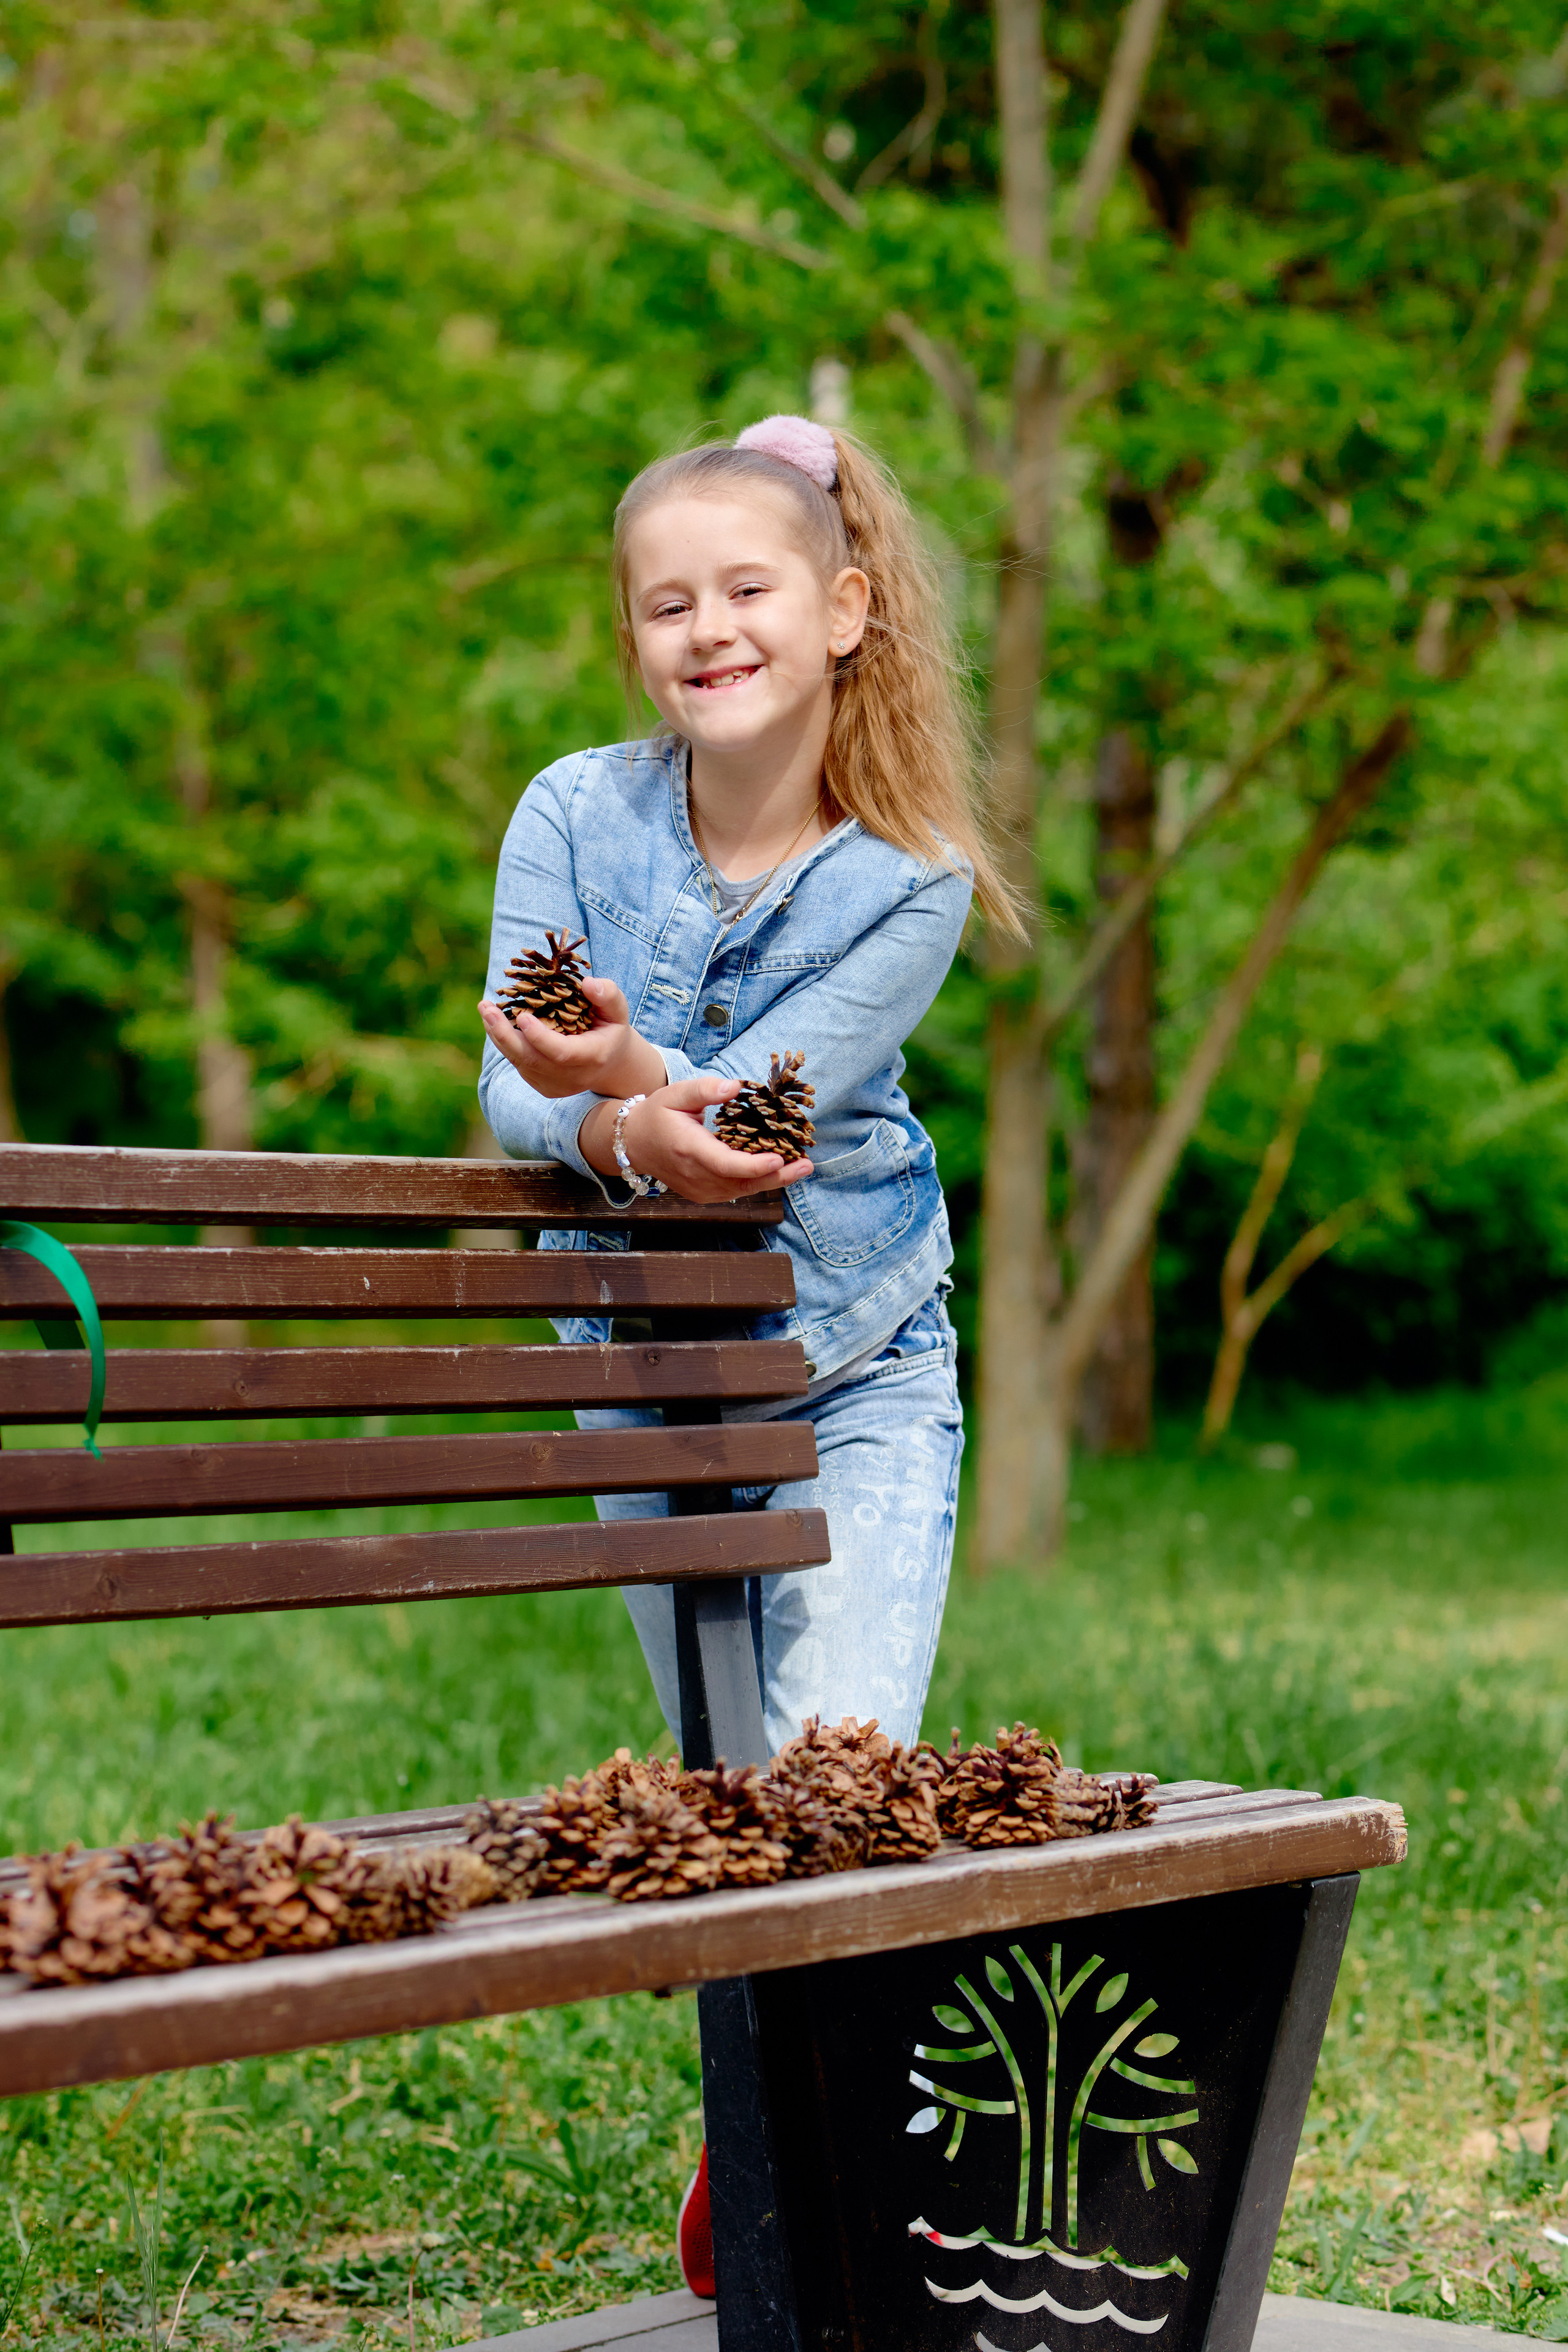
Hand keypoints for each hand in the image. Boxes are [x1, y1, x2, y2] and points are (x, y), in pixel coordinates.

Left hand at [478, 975, 663, 1101]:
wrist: (611, 1065)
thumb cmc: (611, 1030)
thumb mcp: (618, 1010)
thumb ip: (608, 995)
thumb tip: (588, 983)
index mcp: (592, 1057)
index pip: (561, 1053)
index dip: (539, 1037)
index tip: (522, 1016)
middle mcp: (571, 1077)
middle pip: (531, 1059)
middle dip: (505, 1034)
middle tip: (486, 1008)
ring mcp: (555, 1085)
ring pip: (520, 1062)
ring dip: (499, 1035)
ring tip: (485, 1009)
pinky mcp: (542, 1086)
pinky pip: (519, 1064)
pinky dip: (506, 1043)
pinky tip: (496, 1022)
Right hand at [582, 1077, 812, 1204]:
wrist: (634, 1144)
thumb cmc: (658, 1114)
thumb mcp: (675, 1094)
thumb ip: (705, 1089)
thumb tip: (736, 1086)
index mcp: (688, 1149)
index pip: (725, 1163)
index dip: (754, 1164)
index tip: (780, 1159)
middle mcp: (694, 1175)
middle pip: (741, 1181)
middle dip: (777, 1176)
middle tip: (807, 1165)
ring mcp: (699, 1189)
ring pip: (741, 1190)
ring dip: (773, 1181)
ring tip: (802, 1167)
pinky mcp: (703, 1194)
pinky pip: (734, 1191)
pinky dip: (757, 1182)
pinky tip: (779, 1171)